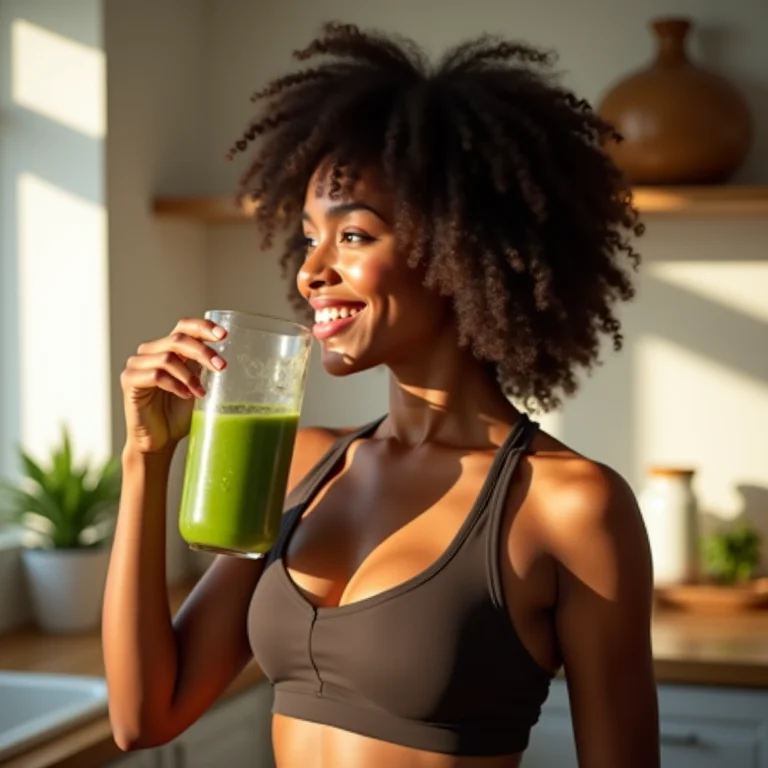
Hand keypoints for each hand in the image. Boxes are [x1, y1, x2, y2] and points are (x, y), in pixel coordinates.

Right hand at [120, 318, 227, 453]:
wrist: (160, 439)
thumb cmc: (177, 413)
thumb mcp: (196, 384)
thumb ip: (202, 367)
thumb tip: (223, 356)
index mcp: (168, 348)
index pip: (184, 326)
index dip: (203, 327)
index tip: (223, 335)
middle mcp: (151, 351)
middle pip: (178, 339)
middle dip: (203, 352)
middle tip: (221, 367)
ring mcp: (137, 365)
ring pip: (168, 357)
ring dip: (189, 376)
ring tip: (200, 393)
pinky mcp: (129, 380)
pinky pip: (156, 375)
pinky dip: (175, 385)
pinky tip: (186, 396)